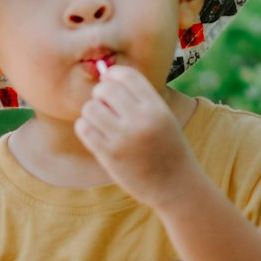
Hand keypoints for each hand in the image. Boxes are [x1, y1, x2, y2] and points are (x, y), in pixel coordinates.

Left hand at [74, 65, 198, 210]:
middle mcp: (140, 121)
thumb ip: (139, 99)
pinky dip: (85, 127)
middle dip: (100, 93)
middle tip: (104, 104)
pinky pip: (84, 129)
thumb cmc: (167, 148)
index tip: (109, 81)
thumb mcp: (162, 118)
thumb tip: (105, 76)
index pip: (127, 75)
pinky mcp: (109, 155)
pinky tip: (94, 133)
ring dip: (91, 111)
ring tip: (100, 121)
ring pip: (90, 108)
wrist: (176, 186)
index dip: (113, 74)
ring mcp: (124, 139)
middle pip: (106, 89)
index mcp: (156, 108)